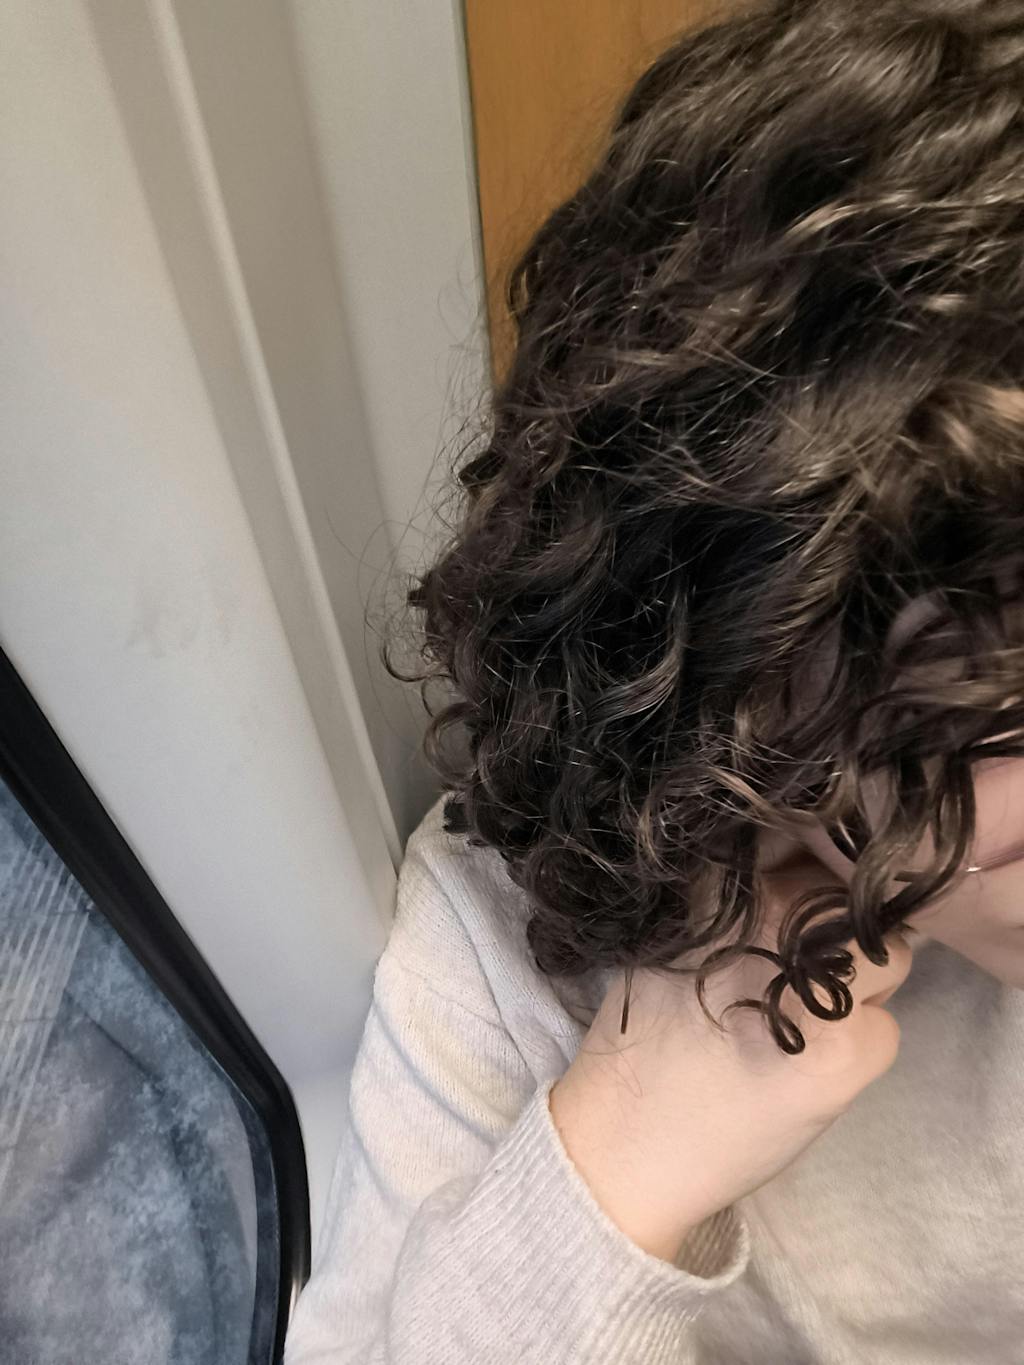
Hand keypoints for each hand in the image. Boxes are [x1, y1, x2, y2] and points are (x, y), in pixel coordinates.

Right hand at [548, 854, 912, 1261]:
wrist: (625, 1142)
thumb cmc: (641, 1040)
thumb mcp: (674, 935)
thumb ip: (736, 899)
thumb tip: (795, 875)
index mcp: (735, 888)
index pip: (813, 849)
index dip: (813, 877)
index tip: (797, 910)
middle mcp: (785, 923)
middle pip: (857, 901)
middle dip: (842, 933)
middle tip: (797, 976)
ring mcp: (826, 988)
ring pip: (892, 960)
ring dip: (862, 987)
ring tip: (805, 1021)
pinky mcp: (851, 1053)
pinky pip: (888, 1030)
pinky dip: (860, 1048)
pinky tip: (809, 1068)